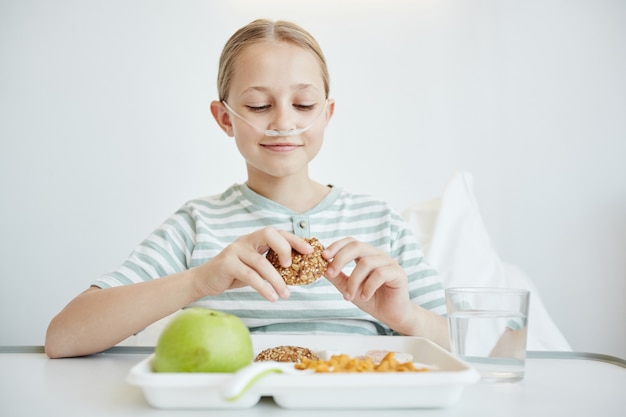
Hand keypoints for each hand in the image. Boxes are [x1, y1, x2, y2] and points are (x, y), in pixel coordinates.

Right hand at [192, 227, 312, 301]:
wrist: (205, 280)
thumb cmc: (234, 274)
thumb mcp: (254, 267)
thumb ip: (270, 265)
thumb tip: (297, 273)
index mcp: (255, 239)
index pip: (278, 233)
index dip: (295, 240)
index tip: (310, 251)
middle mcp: (245, 240)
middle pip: (269, 234)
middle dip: (285, 248)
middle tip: (291, 266)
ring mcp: (235, 250)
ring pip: (261, 262)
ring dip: (276, 280)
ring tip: (286, 295)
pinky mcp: (227, 264)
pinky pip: (249, 276)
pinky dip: (263, 287)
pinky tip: (272, 297)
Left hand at [323, 238, 412, 330]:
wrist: (391, 315)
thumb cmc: (371, 299)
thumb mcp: (349, 287)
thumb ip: (337, 277)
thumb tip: (321, 266)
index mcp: (366, 255)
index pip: (350, 242)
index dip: (336, 246)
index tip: (323, 256)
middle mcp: (377, 255)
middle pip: (357, 246)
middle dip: (340, 258)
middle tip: (330, 273)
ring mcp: (389, 263)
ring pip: (366, 263)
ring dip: (353, 281)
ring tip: (348, 297)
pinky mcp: (398, 273)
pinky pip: (379, 274)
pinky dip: (368, 286)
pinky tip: (364, 297)